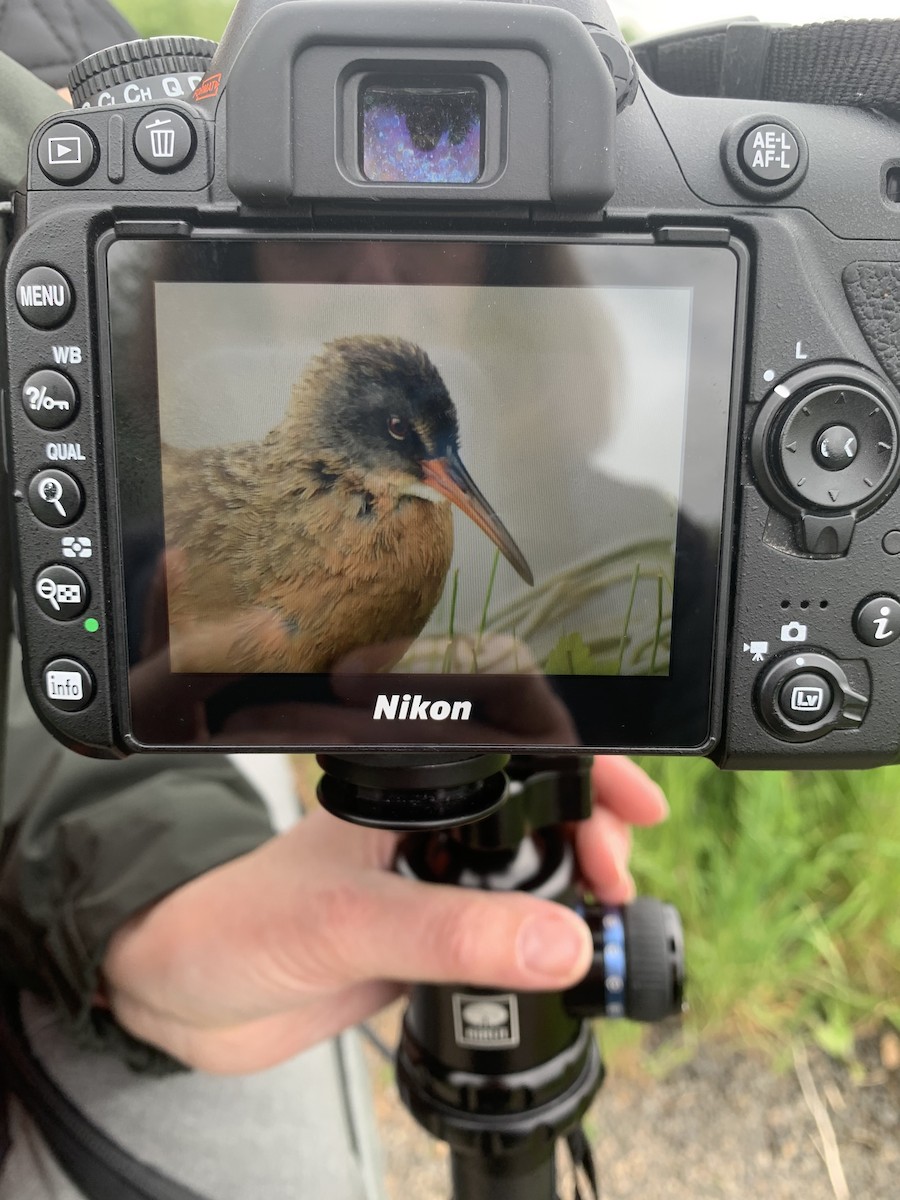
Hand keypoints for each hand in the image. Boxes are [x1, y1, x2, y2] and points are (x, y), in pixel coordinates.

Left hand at [101, 757, 667, 1074]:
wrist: (183, 992)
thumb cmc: (235, 924)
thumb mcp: (348, 924)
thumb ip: (451, 934)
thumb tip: (559, 941)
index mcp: (403, 785)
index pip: (513, 745)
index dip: (585, 763)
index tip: (635, 803)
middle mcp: (424, 822)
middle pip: (537, 800)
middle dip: (593, 825)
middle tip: (616, 873)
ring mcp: (430, 876)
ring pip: (528, 861)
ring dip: (577, 878)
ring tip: (606, 908)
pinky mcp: (430, 932)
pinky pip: (508, 924)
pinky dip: (549, 936)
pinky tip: (568, 952)